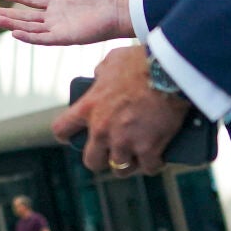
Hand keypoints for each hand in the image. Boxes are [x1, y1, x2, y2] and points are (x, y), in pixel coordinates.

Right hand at [0, 0, 131, 45]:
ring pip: (29, 28)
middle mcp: (55, 18)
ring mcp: (58, 29)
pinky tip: (14, 32)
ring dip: (12, 24)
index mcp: (58, 4)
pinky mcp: (63, 38)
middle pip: (25, 17)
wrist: (118, 11)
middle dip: (7, 15)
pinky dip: (28, 37)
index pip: (31, 1)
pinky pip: (42, 39)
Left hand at [51, 45, 190, 174]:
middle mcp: (102, 130)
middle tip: (110, 151)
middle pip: (91, 161)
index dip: (66, 136)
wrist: (168, 71)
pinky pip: (148, 167)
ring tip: (135, 158)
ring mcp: (125, 142)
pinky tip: (157, 158)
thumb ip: (101, 74)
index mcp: (89, 107)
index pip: (62, 130)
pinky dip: (154, 164)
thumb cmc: (140, 61)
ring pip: (119, 169)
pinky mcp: (149, 149)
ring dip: (127, 164)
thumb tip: (100, 78)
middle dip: (100, 158)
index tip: (72, 137)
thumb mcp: (112, 61)